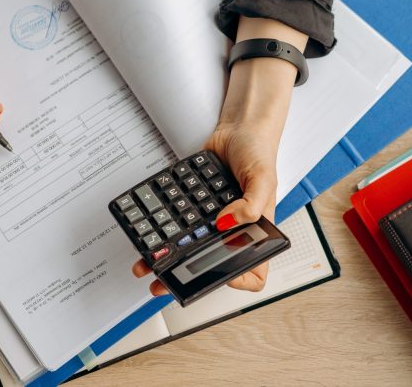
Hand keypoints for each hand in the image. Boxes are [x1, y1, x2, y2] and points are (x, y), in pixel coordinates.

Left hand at [131, 120, 280, 295]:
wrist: (237, 129)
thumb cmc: (259, 152)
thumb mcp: (264, 179)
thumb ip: (251, 205)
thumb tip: (226, 223)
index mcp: (256, 231)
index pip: (253, 270)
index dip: (238, 280)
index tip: (219, 278)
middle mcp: (234, 230)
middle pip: (212, 264)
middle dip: (187, 276)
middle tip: (164, 282)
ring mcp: (213, 220)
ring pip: (191, 247)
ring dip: (169, 257)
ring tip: (147, 264)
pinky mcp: (195, 206)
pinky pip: (179, 222)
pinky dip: (164, 230)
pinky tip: (150, 233)